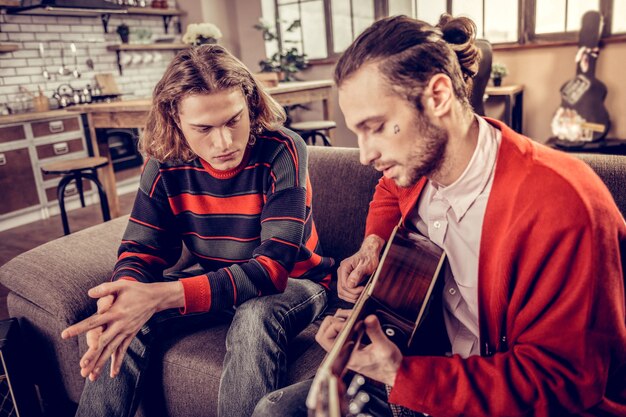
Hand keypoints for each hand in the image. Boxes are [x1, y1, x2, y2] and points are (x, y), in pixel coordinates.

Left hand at [61, 280, 183, 380]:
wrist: (155, 298)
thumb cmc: (136, 290)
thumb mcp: (122, 285)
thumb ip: (105, 288)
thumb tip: (89, 293)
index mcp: (115, 312)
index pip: (94, 322)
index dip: (79, 328)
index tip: (65, 334)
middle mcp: (120, 324)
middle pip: (104, 341)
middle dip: (92, 355)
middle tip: (82, 366)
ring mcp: (126, 331)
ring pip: (112, 349)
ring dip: (101, 363)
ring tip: (91, 376)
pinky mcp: (130, 334)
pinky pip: (123, 350)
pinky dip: (118, 362)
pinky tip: (112, 374)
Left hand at [315, 311, 401, 385]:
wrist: (396, 374)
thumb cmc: (390, 366)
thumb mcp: (385, 347)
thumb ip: (375, 332)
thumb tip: (369, 318)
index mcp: (347, 356)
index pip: (326, 339)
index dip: (335, 326)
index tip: (350, 322)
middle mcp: (344, 354)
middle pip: (323, 335)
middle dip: (333, 322)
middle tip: (347, 318)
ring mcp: (347, 352)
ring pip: (331, 334)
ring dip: (339, 322)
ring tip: (353, 317)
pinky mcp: (352, 348)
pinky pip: (341, 335)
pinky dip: (345, 325)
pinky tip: (356, 321)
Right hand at [337, 235, 383, 301]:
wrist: (369, 254)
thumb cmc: (369, 258)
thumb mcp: (366, 265)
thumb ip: (357, 274)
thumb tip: (350, 284)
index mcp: (344, 267)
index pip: (344, 285)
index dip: (354, 290)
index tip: (363, 289)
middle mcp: (341, 272)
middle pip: (342, 290)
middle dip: (353, 295)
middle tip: (363, 292)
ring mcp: (342, 277)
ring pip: (341, 293)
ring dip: (351, 297)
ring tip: (361, 294)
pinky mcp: (345, 280)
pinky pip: (344, 292)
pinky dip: (350, 296)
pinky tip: (358, 294)